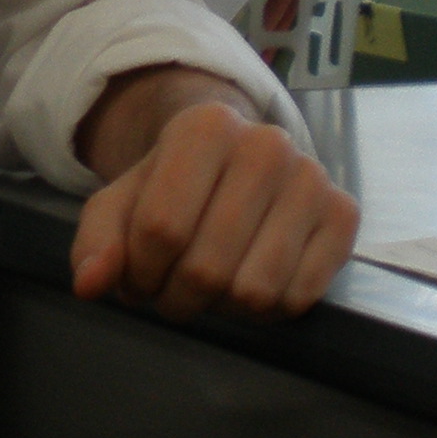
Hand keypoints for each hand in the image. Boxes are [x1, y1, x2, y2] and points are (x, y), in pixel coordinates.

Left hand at [68, 73, 357, 322]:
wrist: (237, 160)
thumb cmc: (174, 186)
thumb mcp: (121, 202)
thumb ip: (96, 241)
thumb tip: (91, 283)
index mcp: (205, 127)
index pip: (162, 228)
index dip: (140, 271)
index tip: (139, 273)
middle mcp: (267, 144)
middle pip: (207, 267)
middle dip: (177, 296)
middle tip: (173, 286)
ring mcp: (312, 178)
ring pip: (254, 291)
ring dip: (222, 308)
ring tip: (211, 283)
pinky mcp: (344, 214)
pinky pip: (299, 297)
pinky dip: (268, 310)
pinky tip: (252, 280)